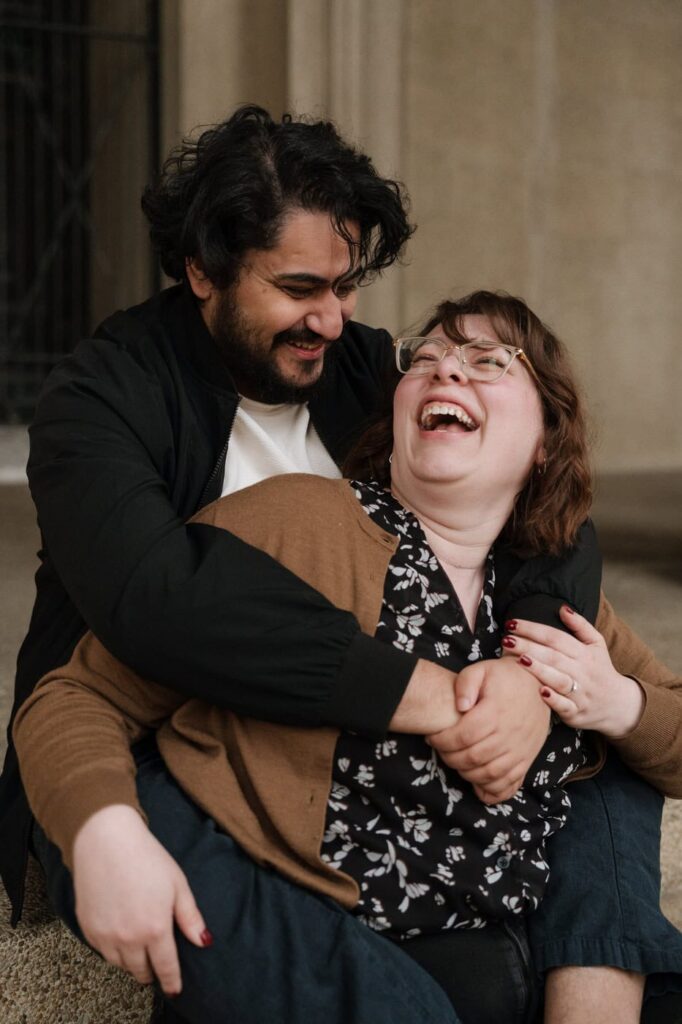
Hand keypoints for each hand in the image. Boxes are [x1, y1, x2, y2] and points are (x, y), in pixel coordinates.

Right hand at [72, 805, 210, 995]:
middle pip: (141, 971)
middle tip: (157, 965)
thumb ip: (190, 917)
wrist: (106, 839)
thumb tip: (204, 942)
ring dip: (132, 962)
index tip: (175, 990)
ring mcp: (105, 935)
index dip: (172, 981)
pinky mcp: (88, 928)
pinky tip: (120, 937)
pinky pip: (102, 952)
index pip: (165, 967)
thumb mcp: (177, 884)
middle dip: (151, 972)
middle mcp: (128, 938)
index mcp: (155, 929)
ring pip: (120, 964)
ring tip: (140, 951)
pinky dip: (113, 951)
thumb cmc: (147, 857)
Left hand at [426, 659, 549, 803]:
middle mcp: (510, 734)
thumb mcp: (481, 670)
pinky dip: (491, 791)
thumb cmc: (503, 678)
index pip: (462, 736)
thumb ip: (465, 684)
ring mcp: (521, 750)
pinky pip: (509, 784)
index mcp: (495, 712)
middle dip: (449, 758)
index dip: (442, 741)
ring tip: (456, 761)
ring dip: (466, 773)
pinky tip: (477, 783)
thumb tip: (460, 707)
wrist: (537, 685)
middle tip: (441, 750)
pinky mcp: (527, 760)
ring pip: (489, 775)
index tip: (432, 738)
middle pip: (473, 758)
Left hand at [502, 605, 645, 736]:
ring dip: (539, 670)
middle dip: (528, 646)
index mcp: (585, 653)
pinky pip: (565, 706)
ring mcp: (580, 693)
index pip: (556, 637)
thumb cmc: (600, 670)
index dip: (534, 629)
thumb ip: (580, 626)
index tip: (512, 623)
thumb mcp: (597, 645)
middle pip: (553, 656)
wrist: (619, 705)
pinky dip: (553, 699)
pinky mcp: (577, 713)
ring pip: (559, 680)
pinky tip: (539, 691)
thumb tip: (562, 608)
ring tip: (518, 660)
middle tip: (506, 640)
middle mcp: (583, 672)